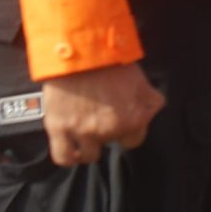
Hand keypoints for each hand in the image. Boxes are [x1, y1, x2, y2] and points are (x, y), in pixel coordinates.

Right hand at [41, 62, 165, 166]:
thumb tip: (151, 112)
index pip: (133, 141)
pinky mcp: (60, 129)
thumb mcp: (143, 82)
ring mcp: (84, 131)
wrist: (81, 54)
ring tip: (85, 132)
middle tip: (100, 117)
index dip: (127, 131)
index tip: (120, 122)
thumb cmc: (113, 65)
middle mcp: (110, 130)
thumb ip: (150, 102)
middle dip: (107, 133)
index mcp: (133, 119)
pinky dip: (68, 157)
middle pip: (110, 144)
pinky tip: (71, 149)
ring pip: (89, 156)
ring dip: (89, 146)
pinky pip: (64, 157)